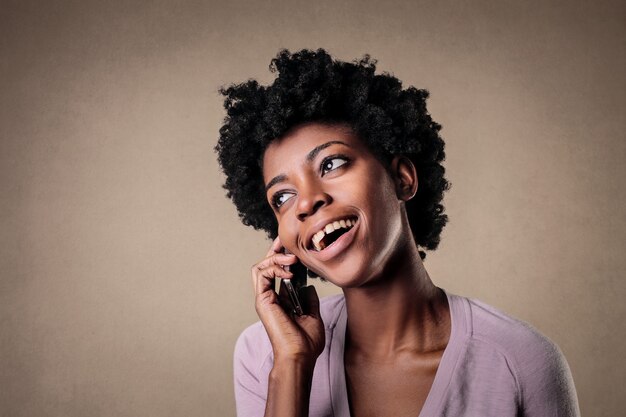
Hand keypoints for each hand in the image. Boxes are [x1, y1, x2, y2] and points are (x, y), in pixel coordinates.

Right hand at [251, 237, 324, 363]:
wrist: (300, 356)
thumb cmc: (306, 342)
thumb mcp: (313, 316)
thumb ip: (309, 300)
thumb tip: (309, 287)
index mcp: (280, 301)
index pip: (276, 273)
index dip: (282, 258)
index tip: (292, 248)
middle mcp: (270, 298)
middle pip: (265, 266)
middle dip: (275, 251)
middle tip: (285, 242)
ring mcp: (264, 299)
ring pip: (260, 267)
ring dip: (275, 258)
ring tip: (292, 259)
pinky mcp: (262, 300)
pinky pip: (260, 274)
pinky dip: (273, 267)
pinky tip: (289, 271)